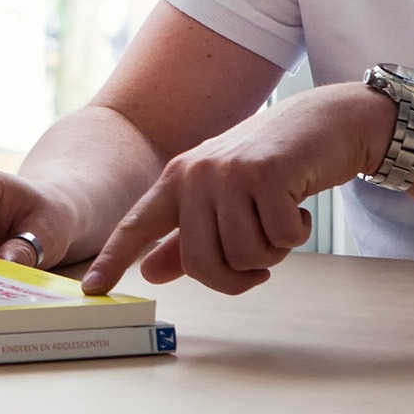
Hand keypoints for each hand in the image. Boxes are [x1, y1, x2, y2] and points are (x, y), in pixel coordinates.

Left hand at [81, 82, 392, 295]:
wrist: (322, 122)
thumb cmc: (269, 166)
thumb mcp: (220, 198)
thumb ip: (185, 237)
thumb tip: (149, 272)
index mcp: (175, 180)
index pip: (135, 225)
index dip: (112, 260)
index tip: (91, 291)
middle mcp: (194, 174)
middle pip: (201, 263)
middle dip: (235, 279)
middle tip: (260, 267)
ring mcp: (228, 172)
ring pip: (243, 256)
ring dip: (272, 254)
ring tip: (280, 221)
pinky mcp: (267, 173)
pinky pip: (281, 239)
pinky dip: (297, 235)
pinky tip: (299, 207)